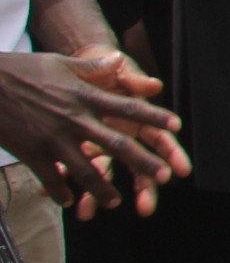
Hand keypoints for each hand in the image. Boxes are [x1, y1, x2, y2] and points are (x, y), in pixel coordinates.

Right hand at [0, 50, 188, 215]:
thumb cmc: (21, 71)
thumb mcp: (59, 63)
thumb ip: (91, 67)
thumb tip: (118, 60)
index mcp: (84, 96)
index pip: (127, 107)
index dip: (153, 117)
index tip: (176, 126)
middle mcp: (74, 119)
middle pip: (116, 144)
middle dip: (142, 162)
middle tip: (162, 177)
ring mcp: (53, 139)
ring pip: (86, 170)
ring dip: (102, 189)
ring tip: (114, 202)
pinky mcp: (31, 153)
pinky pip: (51, 179)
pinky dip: (61, 192)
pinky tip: (69, 202)